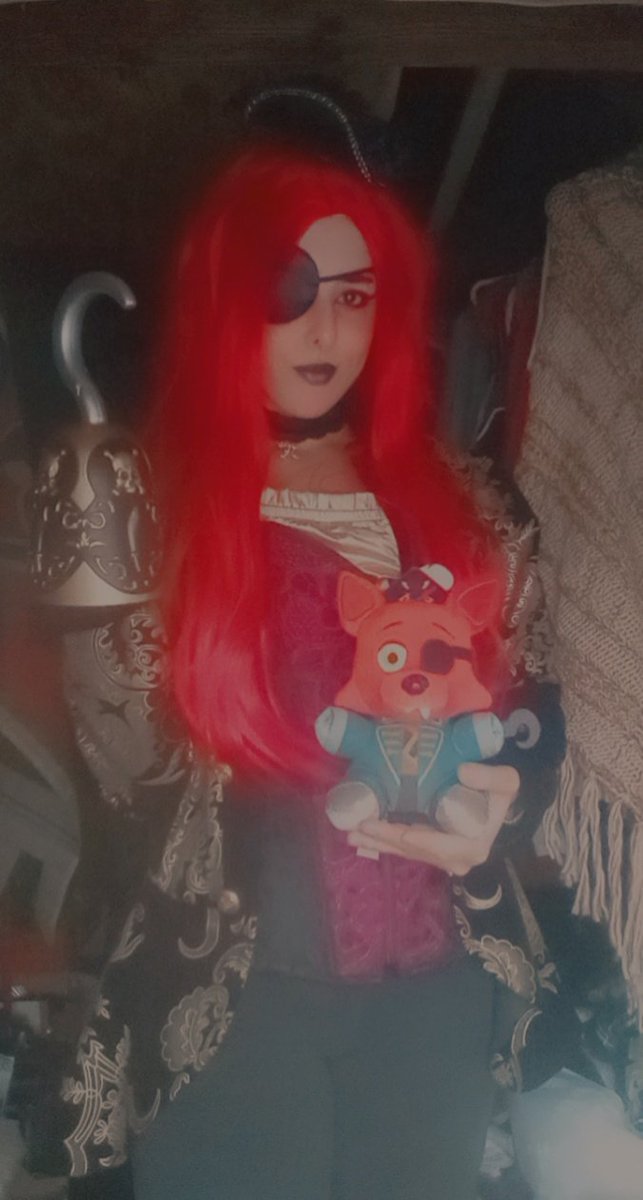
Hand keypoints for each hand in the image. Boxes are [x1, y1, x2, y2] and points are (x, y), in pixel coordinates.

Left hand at [346, 762, 519, 875]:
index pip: (441, 846)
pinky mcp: (431, 853)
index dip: (420, 839)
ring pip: (407, 852)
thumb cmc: (498, 793)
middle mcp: (456, 860)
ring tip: (352, 833)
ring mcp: (442, 860)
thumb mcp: (506, 782)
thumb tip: (464, 772)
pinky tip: (362, 838)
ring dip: (379, 843)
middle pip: (417, 850)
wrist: (497, 804)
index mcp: (473, 847)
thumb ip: (491, 777)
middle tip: (358, 828)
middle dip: (387, 840)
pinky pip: (406, 849)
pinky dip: (384, 842)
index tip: (400, 830)